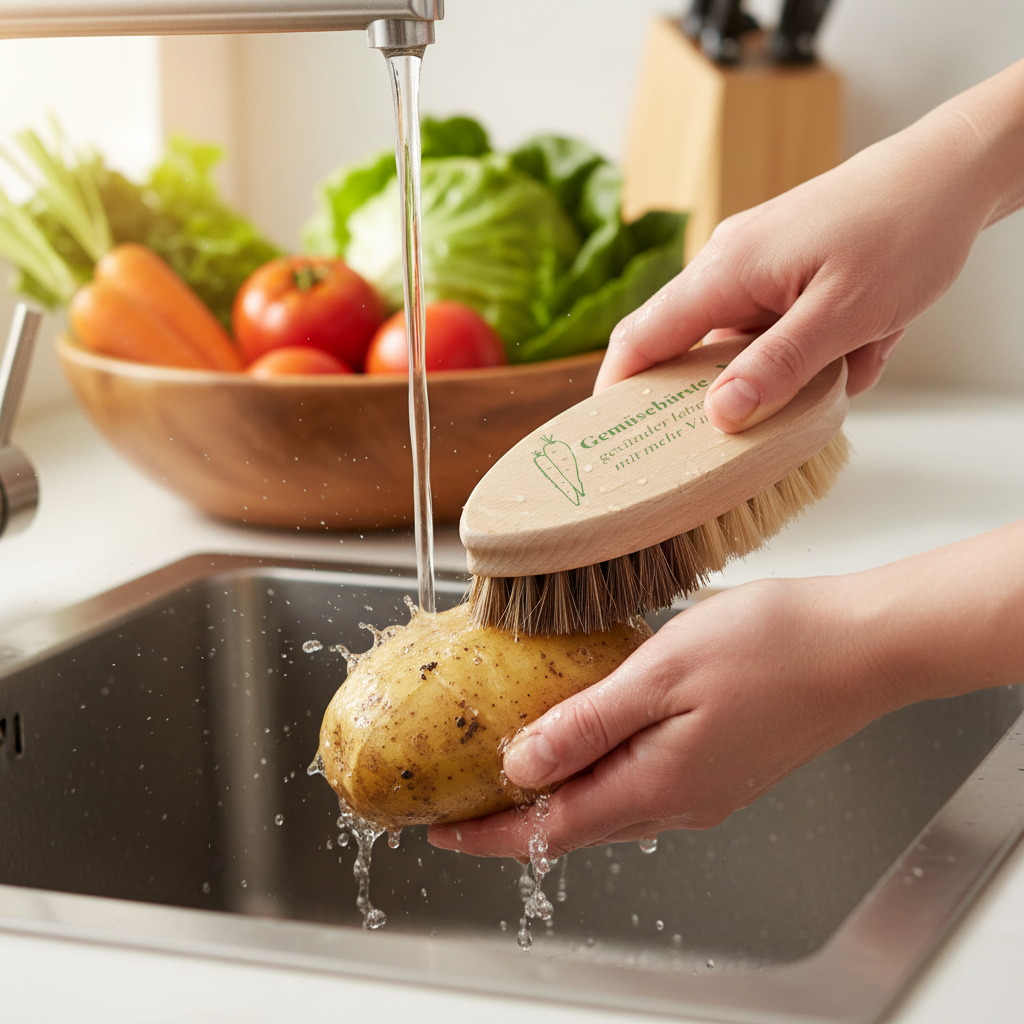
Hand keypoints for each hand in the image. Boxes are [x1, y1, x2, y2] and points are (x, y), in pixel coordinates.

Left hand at [429, 524, 1023, 858]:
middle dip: (516, 814)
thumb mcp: (659, 674)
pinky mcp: (721, 761)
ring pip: (609, 799)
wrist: (860, 647)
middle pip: (577, 821)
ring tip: (517, 758)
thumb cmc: (772, 648)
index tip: (442, 830)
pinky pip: (642, 777)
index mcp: (656, 786)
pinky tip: (590, 730)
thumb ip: (586, 725)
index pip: (551, 830)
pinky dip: (600, 764)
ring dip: (558, 787)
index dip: (490, 834)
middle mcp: (679, 801)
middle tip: (467, 790)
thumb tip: (521, 768)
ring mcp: (705, 785)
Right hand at [596, 61, 1023, 432]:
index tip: (612, 436)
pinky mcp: (782, 271)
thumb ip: (777, 367)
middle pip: (694, 350)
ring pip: (749, 346)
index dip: (619, 389)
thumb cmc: (903, 229)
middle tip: (780, 411)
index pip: (642, 337)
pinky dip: (818, 347)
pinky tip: (864, 340)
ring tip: (855, 356)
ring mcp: (755, 267)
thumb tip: (718, 415)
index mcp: (725, 271)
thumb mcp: (843, 314)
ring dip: (797, 368)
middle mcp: (727, 265)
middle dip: (741, 388)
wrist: (952, 172)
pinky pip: (781, 329)